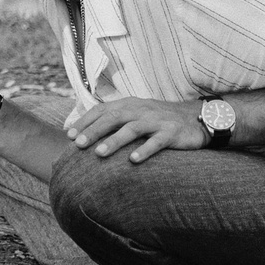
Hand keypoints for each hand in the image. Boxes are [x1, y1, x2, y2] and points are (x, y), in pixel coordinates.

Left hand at [67, 97, 207, 162]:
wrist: (196, 117)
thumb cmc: (158, 119)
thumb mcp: (136, 113)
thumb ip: (114, 119)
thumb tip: (86, 131)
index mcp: (129, 104)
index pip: (102, 110)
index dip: (85, 121)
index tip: (69, 135)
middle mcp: (140, 110)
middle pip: (113, 118)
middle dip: (93, 131)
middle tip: (77, 145)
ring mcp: (156, 121)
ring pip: (132, 129)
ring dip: (114, 141)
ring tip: (99, 153)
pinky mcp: (171, 133)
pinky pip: (157, 142)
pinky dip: (144, 150)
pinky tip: (133, 160)